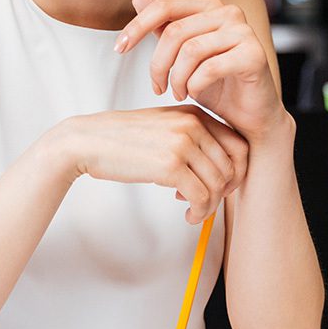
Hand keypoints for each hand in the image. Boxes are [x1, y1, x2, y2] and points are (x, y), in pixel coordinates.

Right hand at [53, 105, 247, 223]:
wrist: (88, 141)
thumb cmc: (123, 140)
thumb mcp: (164, 128)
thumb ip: (192, 139)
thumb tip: (222, 171)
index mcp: (194, 113)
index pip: (239, 144)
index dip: (237, 171)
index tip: (221, 186)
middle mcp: (192, 124)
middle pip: (232, 166)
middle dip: (224, 191)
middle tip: (206, 201)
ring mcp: (183, 143)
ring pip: (218, 184)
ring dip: (209, 206)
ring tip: (193, 211)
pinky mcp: (170, 165)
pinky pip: (201, 196)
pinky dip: (199, 212)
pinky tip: (187, 215)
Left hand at [116, 0, 283, 140]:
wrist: (250, 116)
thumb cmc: (216, 86)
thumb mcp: (182, 57)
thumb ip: (163, 28)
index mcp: (210, 7)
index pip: (165, 6)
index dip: (138, 26)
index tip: (119, 48)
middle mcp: (229, 12)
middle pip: (175, 32)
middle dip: (158, 64)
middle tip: (157, 88)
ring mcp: (244, 32)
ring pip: (190, 50)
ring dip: (176, 78)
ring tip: (178, 93)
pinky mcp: (254, 55)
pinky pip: (209, 68)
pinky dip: (194, 85)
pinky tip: (194, 94)